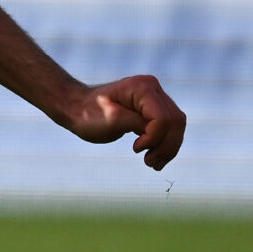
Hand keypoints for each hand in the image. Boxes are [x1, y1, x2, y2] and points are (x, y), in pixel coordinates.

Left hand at [55, 75, 185, 170]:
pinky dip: (165, 144)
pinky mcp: (153, 107)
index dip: (154, 137)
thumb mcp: (111, 121)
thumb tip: (160, 132)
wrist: (76, 109)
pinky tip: (156, 159)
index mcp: (142, 87)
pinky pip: (169, 127)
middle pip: (175, 122)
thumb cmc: (88, 115)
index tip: (135, 149)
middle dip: (166, 146)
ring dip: (168, 148)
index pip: (162, 118)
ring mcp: (155, 96)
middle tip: (149, 163)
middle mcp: (153, 88)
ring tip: (152, 164)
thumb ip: (137, 124)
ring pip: (176, 126)